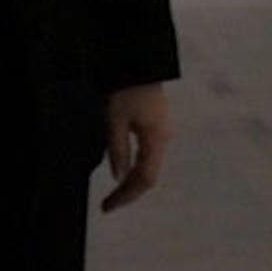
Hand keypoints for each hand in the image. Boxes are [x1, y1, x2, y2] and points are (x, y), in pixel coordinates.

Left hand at [101, 84, 171, 213]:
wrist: (140, 64)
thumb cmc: (126, 90)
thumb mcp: (115, 121)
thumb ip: (118, 150)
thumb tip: (119, 177)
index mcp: (156, 140)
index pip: (144, 179)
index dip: (127, 196)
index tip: (108, 206)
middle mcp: (164, 140)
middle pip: (149, 177)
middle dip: (128, 193)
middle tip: (107, 205)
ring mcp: (163, 134)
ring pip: (150, 168)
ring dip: (131, 183)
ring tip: (114, 194)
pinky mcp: (158, 128)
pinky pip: (149, 157)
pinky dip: (136, 170)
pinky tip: (124, 172)